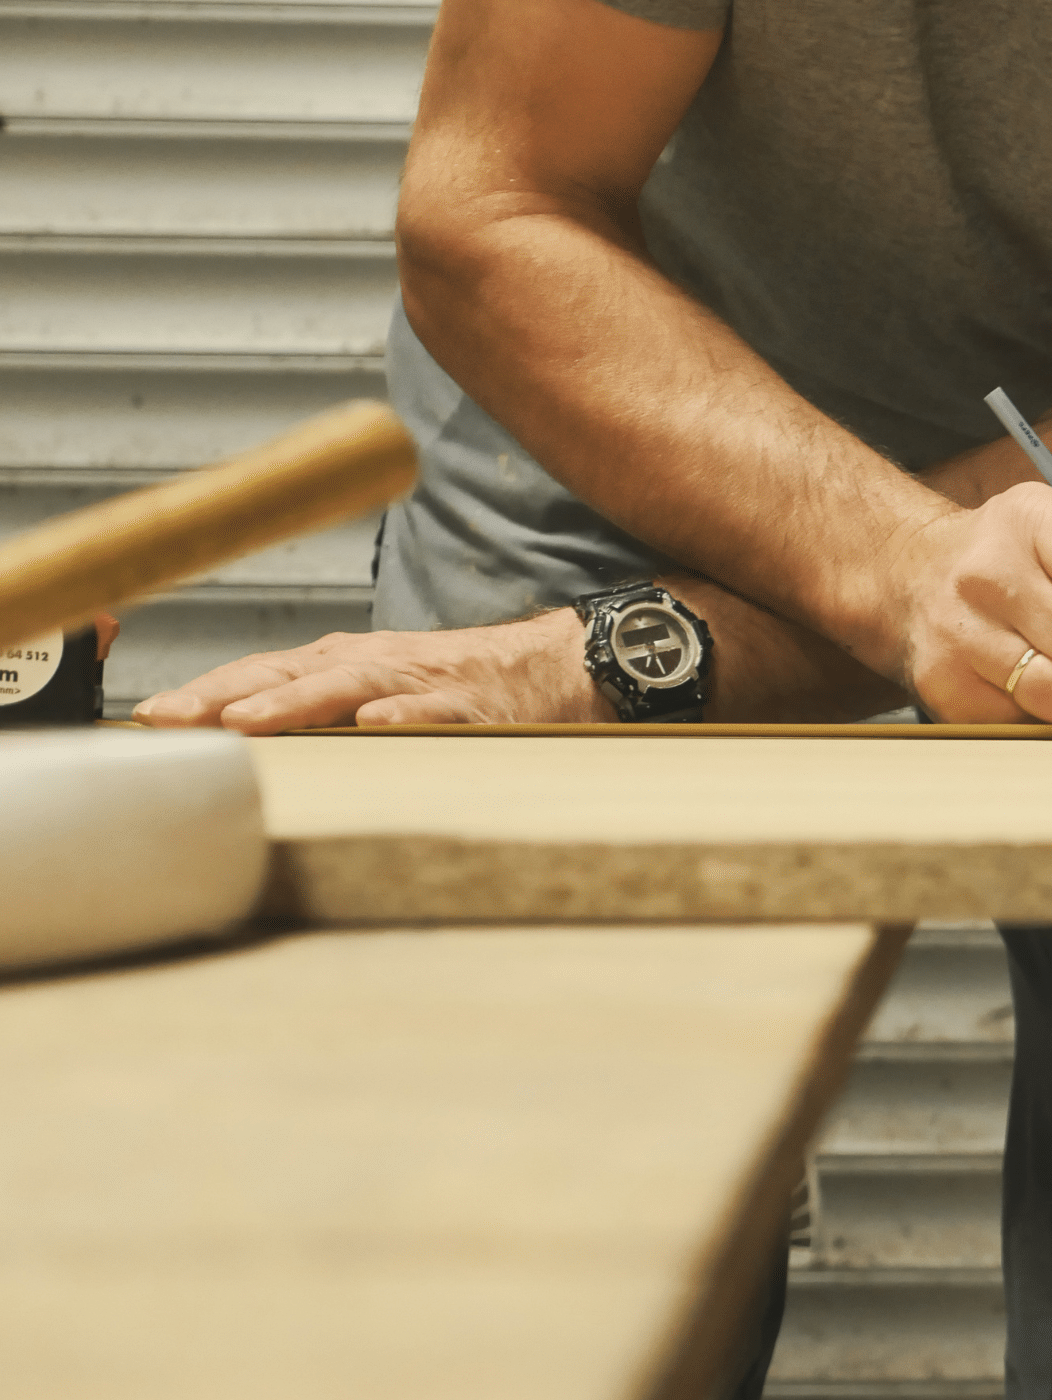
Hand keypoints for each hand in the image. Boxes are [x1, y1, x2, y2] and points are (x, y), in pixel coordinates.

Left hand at [132, 611, 607, 733]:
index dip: (204, 692)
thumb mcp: (380, 686)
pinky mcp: (469, 704)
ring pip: (345, 687)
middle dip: (223, 697)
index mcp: (344, 662)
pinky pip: (432, 711)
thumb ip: (323, 706)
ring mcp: (418, 682)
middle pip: (285, 676)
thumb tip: (247, 736)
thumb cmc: (460, 684)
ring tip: (245, 722)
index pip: (259, 674)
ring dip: (293, 703)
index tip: (150, 716)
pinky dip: (402, 715)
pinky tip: (375, 725)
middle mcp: (371, 664)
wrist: (553, 665)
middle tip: (167, 719)